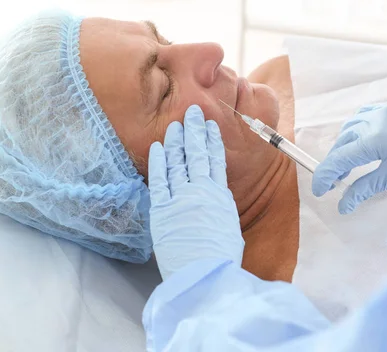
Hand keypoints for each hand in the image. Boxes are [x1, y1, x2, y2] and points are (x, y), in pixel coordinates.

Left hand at [148, 105, 243, 280]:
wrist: (206, 274)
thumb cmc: (221, 257)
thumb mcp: (229, 227)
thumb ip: (219, 208)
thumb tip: (214, 200)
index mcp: (220, 196)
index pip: (216, 160)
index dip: (212, 140)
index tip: (210, 126)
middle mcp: (201, 191)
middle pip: (197, 154)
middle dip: (194, 131)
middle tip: (193, 113)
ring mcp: (181, 198)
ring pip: (177, 162)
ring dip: (175, 142)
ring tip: (175, 125)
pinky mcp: (162, 209)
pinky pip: (159, 180)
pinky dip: (158, 162)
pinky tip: (157, 147)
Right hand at [313, 104, 386, 213]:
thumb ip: (364, 188)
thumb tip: (343, 205)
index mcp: (376, 137)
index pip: (340, 157)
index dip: (326, 175)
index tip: (320, 191)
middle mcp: (377, 119)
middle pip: (342, 141)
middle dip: (335, 163)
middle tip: (334, 183)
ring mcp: (386, 110)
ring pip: (351, 126)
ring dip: (345, 145)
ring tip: (348, 165)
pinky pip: (365, 116)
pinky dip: (358, 130)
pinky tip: (362, 144)